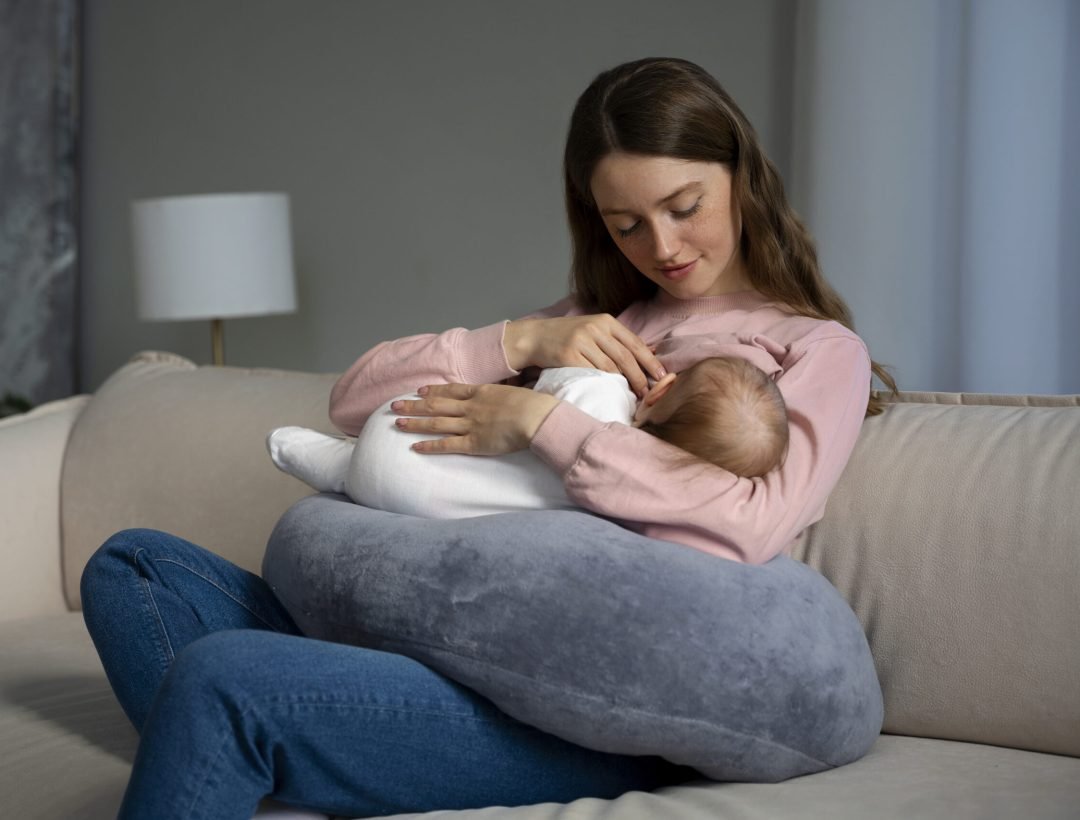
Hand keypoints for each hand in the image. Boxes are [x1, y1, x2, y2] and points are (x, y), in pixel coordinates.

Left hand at [390, 383, 559, 454]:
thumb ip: (501, 394)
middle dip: (414, 405)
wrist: (536, 417)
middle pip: (436, 405)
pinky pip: (447, 445)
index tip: (419, 390)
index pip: (451, 390)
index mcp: (480, 392)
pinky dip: (430, 446)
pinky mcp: (474, 443)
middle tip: (395, 405)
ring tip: (397, 423)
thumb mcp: (514, 391)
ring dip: (415, 423)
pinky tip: (415, 446)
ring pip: (436, 423)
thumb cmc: (532, 404)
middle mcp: (470, 407)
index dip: (433, 390)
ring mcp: (470, 425)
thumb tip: (500, 395)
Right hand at [503, 314, 665, 397]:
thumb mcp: (593, 330)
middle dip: (640, 377)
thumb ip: (616, 341)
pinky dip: (604, 384)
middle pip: (625, 357)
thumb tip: (649, 354)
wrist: (534, 337)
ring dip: (624, 384)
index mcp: (605, 321)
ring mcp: (581, 341)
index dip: (650, 361)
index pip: (634, 343)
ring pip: (611, 367)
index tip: (661, 376)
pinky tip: (610, 392)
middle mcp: (595, 329)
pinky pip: (592, 373)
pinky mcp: (568, 356)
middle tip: (648, 393)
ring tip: (633, 396)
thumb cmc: (567, 336)